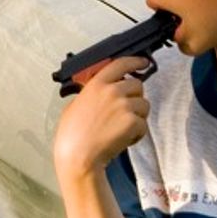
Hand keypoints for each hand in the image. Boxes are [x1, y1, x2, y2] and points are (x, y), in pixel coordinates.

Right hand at [53, 56, 150, 180]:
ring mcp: (123, 106)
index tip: (142, 62)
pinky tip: (123, 138)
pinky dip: (136, 134)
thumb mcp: (74, 105)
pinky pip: (144, 124)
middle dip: (134, 98)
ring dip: (137, 117)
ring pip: (144, 105)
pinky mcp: (132, 122)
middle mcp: (112, 91)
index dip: (135, 61)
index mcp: (96, 84)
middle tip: (125, 111)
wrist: (79, 156)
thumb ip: (90, 94)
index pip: (121, 63)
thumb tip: (99, 93)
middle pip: (137, 85)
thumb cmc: (72, 136)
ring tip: (121, 128)